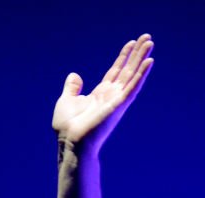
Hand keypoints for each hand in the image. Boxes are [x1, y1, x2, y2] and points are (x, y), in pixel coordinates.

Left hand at [52, 34, 153, 153]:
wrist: (70, 141)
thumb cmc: (67, 127)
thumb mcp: (66, 101)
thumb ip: (72, 88)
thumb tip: (74, 75)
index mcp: (100, 94)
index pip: (115, 72)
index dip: (123, 57)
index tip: (131, 44)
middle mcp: (111, 96)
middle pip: (127, 70)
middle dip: (136, 54)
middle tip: (147, 37)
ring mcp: (116, 100)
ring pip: (132, 75)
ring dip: (142, 58)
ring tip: (150, 42)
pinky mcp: (119, 105)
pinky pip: (133, 87)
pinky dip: (141, 74)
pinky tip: (149, 61)